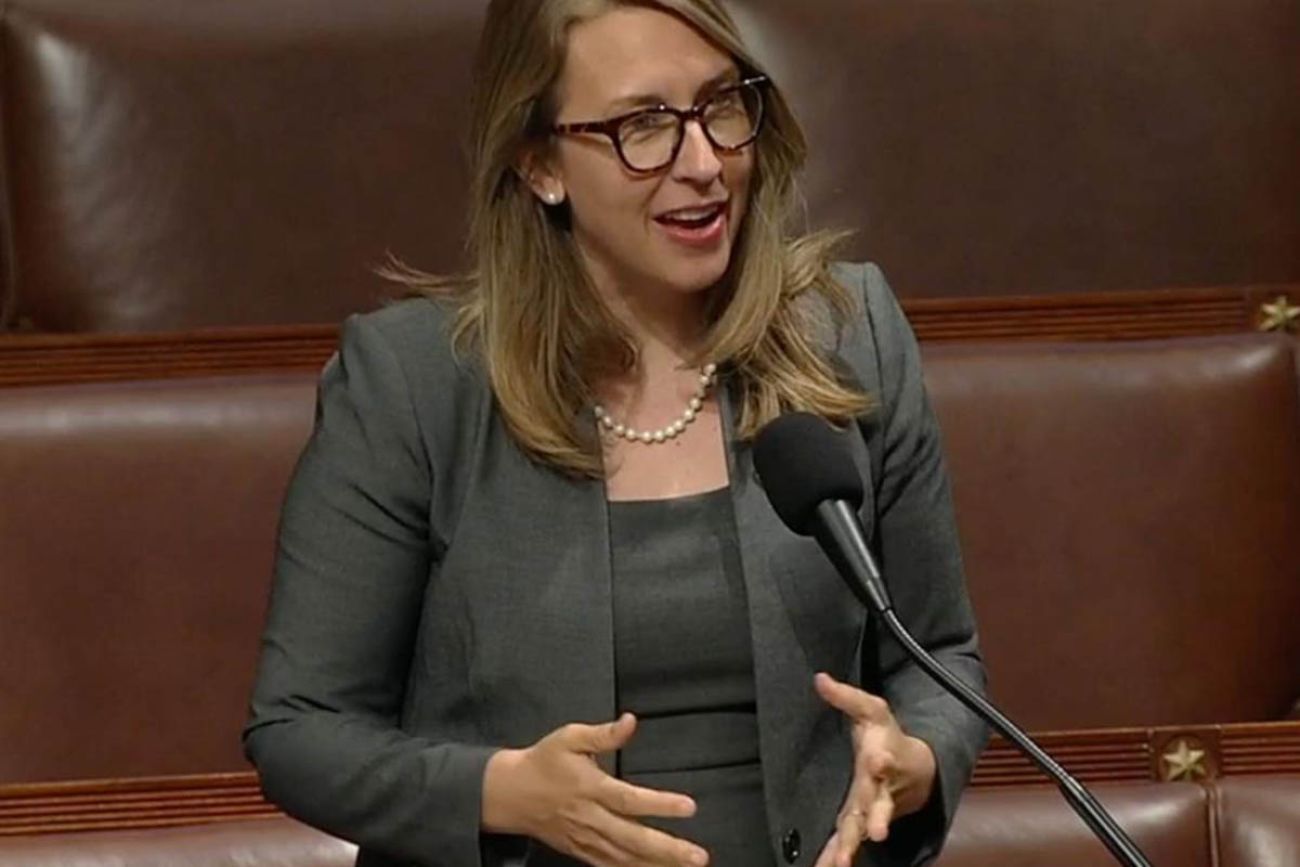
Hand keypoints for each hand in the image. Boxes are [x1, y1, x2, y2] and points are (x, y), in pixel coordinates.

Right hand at [482, 713, 708, 866]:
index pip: (630, 800)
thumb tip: (631, 721)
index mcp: (591, 788)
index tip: (688, 807)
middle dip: (667, 849)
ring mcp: (586, 840)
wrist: (510, 793)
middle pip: (633, 838)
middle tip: (698, 856)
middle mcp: (591, 819)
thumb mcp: (569, 737)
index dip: (660, 805)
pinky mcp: (581, 852)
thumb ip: (603, 733)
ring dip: (657, 865)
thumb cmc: (544, 761)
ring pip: (625, 859)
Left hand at [812, 673, 936, 866]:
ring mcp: (872, 810)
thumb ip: (846, 697)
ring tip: (843, 862)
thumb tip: (819, 678)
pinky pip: (848, 842)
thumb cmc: (888, 735)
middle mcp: (880, 789)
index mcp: (881, 758)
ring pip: (863, 830)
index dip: (882, 759)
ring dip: (853, 846)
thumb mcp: (871, 710)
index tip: (880, 760)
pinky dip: (838, 857)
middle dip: (877, 818)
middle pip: (879, 805)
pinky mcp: (861, 823)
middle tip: (877, 833)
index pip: (884, 758)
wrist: (918, 770)